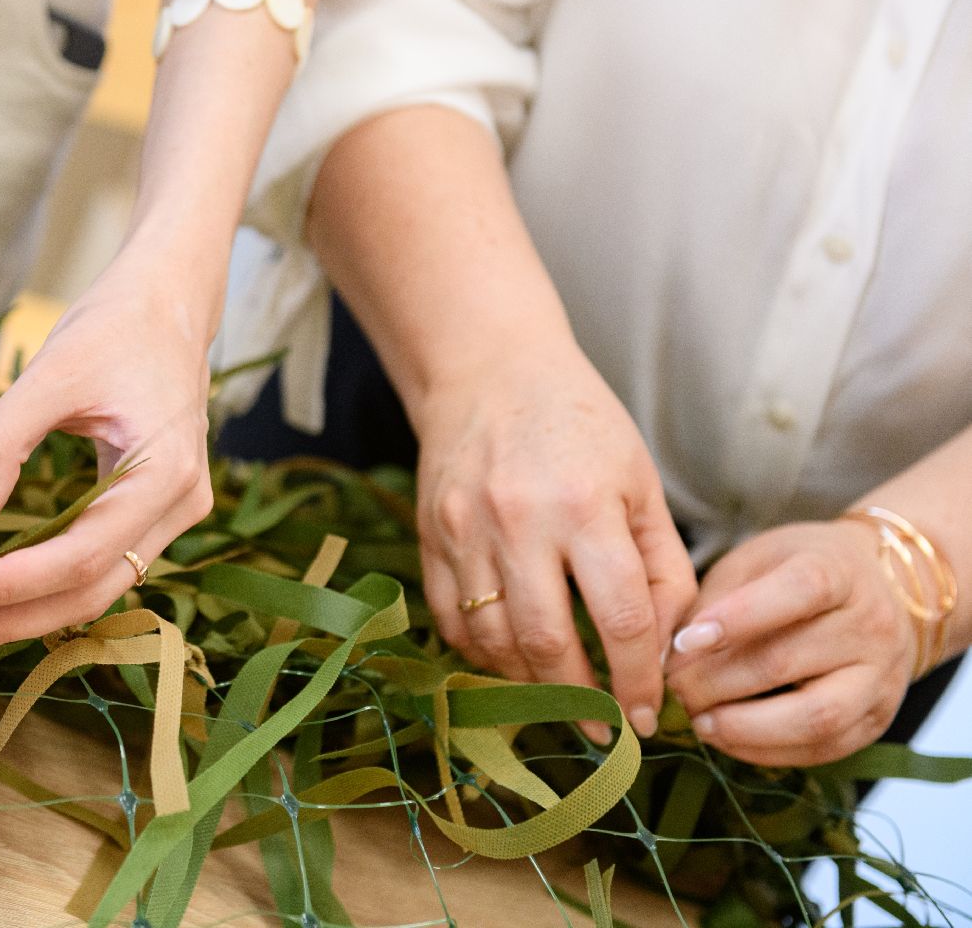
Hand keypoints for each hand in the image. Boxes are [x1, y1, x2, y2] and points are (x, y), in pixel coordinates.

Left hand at [0, 251, 214, 674]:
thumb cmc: (113, 326)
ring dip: (16, 617)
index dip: (3, 587)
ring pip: (91, 590)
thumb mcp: (48, 375)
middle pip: (86, 594)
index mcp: (165, 475)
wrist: (170, 301)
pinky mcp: (152, 515)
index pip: (77, 557)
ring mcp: (172, 517)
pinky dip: (38, 588)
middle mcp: (180, 509)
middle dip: (2, 624)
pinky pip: (95, 567)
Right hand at [412, 336, 695, 738]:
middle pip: (547, 643)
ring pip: (491, 640)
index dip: (639, 679)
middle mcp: (518, 522)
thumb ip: (663, 566)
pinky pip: (449, 620)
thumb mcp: (640, 483)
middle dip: (582, 701)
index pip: (620, 618)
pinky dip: (481, 654)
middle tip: (605, 729)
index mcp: (585, 506)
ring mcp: (464, 531)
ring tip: (560, 699)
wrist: (488, 371)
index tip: (650, 714)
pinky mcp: (429, 536)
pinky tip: (511, 661)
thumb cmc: (580, 424)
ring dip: (529, 685)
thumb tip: (670, 649)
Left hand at [665, 520, 913, 765]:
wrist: (881, 591)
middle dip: (715, 682)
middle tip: (672, 687)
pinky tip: (726, 738)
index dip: (737, 618)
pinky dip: (767, 750)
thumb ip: (716, 600)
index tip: (685, 641)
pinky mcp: (877, 721)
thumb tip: (668, 655)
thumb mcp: (756, 562)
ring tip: (698, 720)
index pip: (797, 592)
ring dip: (744, 727)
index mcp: (839, 572)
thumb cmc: (796, 572)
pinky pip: (823, 748)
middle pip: (787, 662)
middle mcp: (870, 625)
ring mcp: (880, 678)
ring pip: (815, 717)